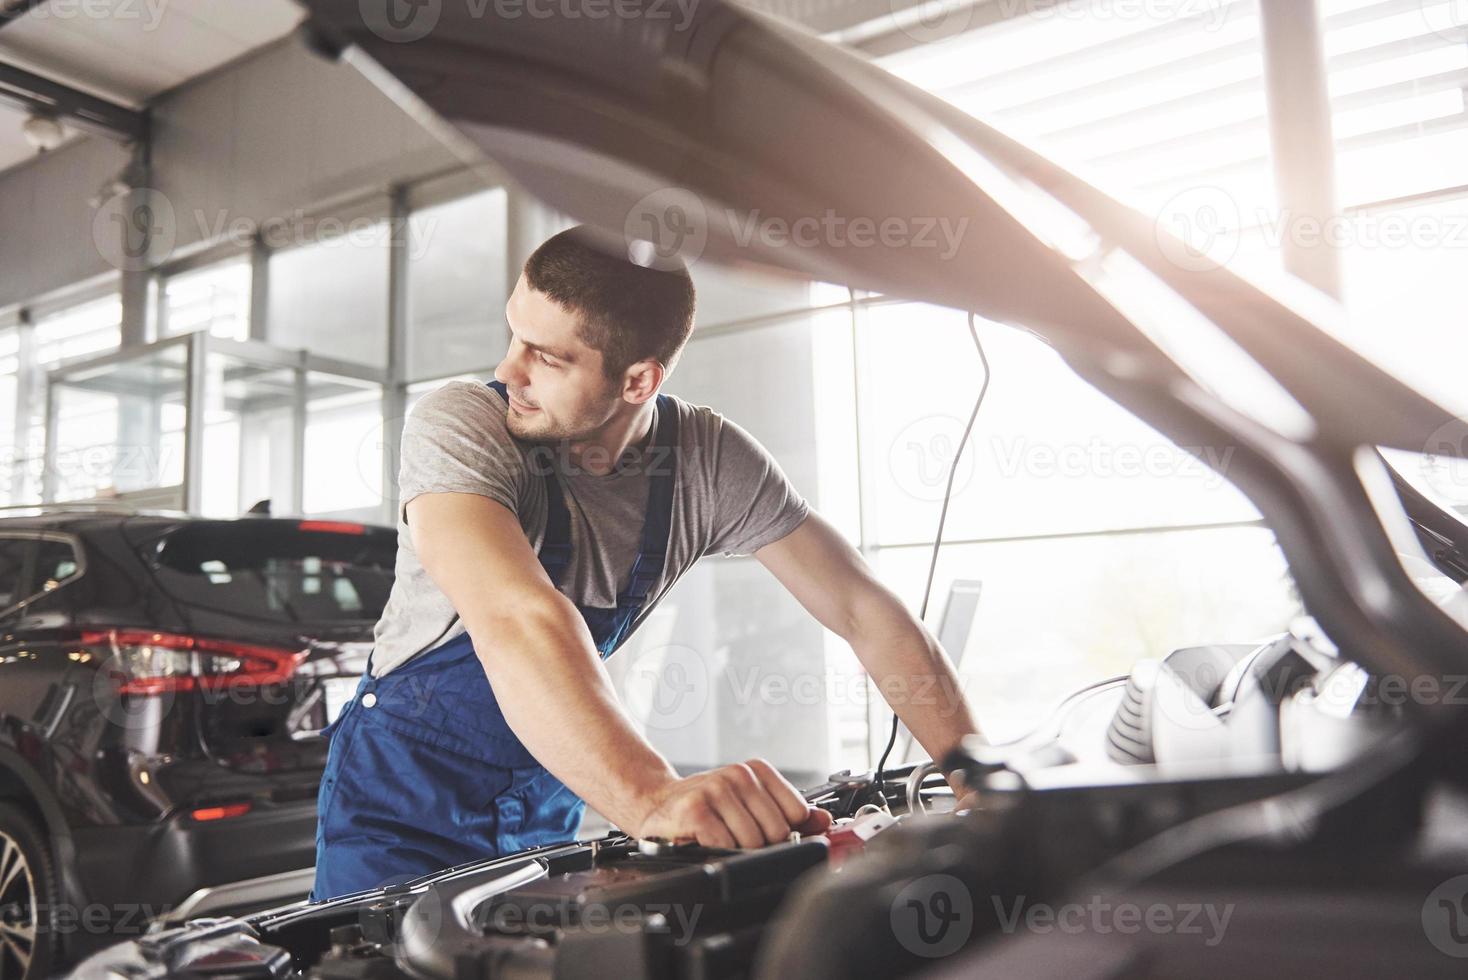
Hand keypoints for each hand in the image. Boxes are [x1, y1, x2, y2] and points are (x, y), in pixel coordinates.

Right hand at [634, 758, 833, 847]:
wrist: (657, 804)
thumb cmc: (706, 807)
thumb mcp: (749, 804)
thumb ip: (789, 813)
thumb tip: (823, 821)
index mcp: (756, 770)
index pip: (797, 812)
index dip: (785, 831)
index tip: (765, 832)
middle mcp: (738, 775)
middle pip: (777, 831)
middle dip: (761, 845)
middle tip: (737, 838)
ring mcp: (716, 789)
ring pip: (753, 842)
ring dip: (736, 850)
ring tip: (721, 839)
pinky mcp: (696, 810)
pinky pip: (726, 845)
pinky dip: (718, 852)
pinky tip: (706, 842)